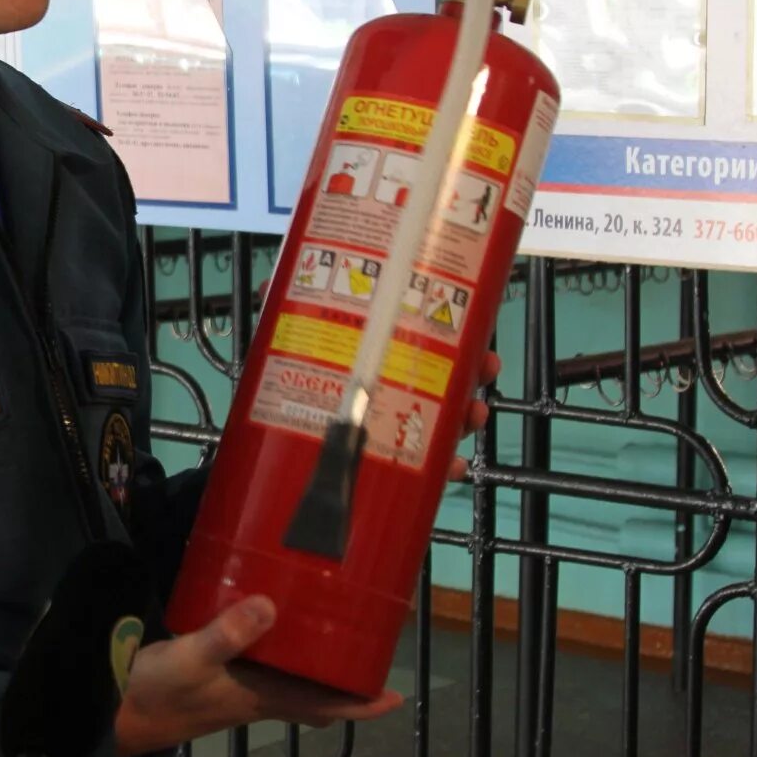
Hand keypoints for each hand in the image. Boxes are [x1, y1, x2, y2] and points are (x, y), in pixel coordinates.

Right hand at [112, 597, 401, 756]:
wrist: (111, 712)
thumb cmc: (154, 694)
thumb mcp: (191, 660)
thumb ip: (227, 634)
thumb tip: (273, 605)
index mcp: (259, 697)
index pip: (322, 705)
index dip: (360, 704)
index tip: (395, 696)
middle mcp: (254, 694)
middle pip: (311, 692)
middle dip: (341, 679)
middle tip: (367, 647)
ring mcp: (232, 685)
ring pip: (286, 677)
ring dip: (309, 660)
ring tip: (327, 626)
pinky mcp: (211, 670)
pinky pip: (257, 660)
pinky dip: (270, 642)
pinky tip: (264, 615)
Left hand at [256, 270, 497, 484]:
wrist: (271, 442)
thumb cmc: (287, 385)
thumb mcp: (286, 344)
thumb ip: (281, 315)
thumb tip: (270, 287)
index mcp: (373, 359)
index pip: (421, 342)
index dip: (454, 336)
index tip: (475, 332)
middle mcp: (389, 392)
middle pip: (442, 379)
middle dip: (472, 373)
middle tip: (486, 366)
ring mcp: (391, 430)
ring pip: (442, 422)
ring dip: (465, 418)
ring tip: (472, 414)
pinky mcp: (386, 465)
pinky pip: (423, 469)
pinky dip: (440, 468)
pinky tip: (450, 466)